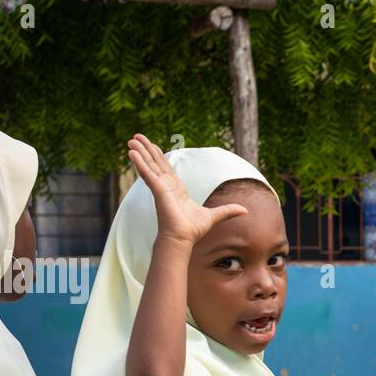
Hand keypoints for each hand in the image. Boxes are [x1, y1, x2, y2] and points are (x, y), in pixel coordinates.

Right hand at [127, 134, 246, 245]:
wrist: (184, 239)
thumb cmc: (193, 230)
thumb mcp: (214, 216)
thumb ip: (227, 211)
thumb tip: (245, 210)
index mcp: (177, 190)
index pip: (166, 168)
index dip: (159, 156)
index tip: (153, 146)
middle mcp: (166, 186)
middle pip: (155, 163)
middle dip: (146, 149)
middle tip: (136, 136)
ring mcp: (160, 188)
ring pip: (149, 165)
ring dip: (140, 152)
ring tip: (130, 139)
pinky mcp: (158, 191)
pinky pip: (147, 174)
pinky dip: (140, 163)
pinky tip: (131, 152)